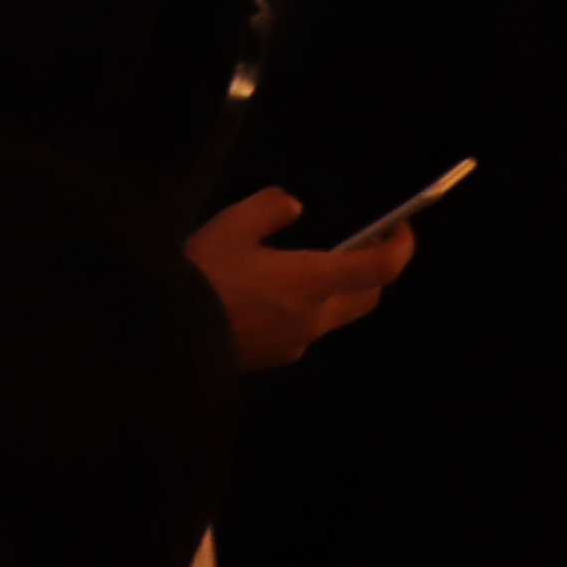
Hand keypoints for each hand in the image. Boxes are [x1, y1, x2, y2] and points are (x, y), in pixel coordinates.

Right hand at [184, 187, 412, 370]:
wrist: (166, 336)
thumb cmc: (203, 275)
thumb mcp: (232, 224)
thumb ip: (270, 208)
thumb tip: (294, 207)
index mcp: (311, 282)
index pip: (379, 270)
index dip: (400, 247)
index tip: (399, 228)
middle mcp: (314, 318)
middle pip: (366, 297)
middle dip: (370, 270)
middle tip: (357, 244)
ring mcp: (297, 343)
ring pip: (334, 314)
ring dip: (334, 290)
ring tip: (298, 266)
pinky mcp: (278, 359)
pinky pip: (305, 329)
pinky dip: (304, 307)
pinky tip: (266, 295)